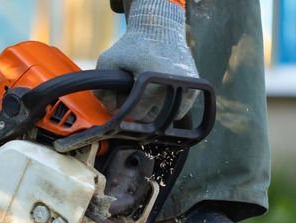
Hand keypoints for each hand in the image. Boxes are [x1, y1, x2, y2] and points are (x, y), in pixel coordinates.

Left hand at [94, 0, 197, 121]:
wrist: (160, 29)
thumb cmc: (133, 45)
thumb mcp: (110, 60)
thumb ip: (101, 88)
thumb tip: (110, 110)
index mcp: (150, 83)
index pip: (135, 114)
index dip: (125, 106)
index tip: (124, 94)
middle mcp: (170, 88)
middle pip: (151, 118)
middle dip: (140, 109)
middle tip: (136, 91)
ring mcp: (185, 88)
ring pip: (167, 119)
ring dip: (155, 112)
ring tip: (148, 94)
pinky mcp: (194, 88)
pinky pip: (180, 112)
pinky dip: (170, 108)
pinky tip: (161, 94)